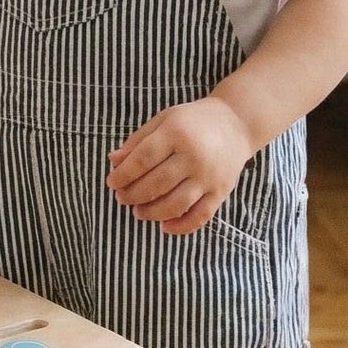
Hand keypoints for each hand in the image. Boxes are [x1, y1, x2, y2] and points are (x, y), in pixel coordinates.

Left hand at [106, 96, 253, 234]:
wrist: (236, 123)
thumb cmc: (192, 121)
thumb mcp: (163, 120)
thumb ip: (137, 141)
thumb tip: (113, 161)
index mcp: (176, 134)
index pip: (143, 159)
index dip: (124, 174)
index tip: (112, 183)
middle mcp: (194, 156)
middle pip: (157, 183)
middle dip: (133, 195)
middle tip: (121, 198)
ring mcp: (210, 176)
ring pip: (177, 204)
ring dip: (152, 212)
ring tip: (138, 211)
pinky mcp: (222, 191)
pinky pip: (201, 216)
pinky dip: (182, 226)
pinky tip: (164, 227)